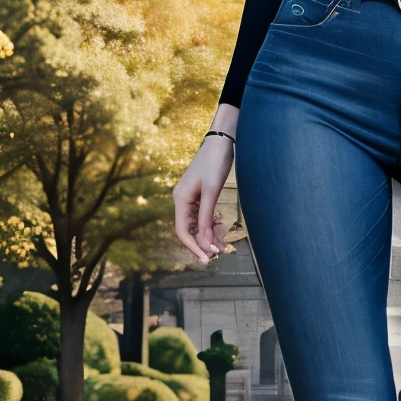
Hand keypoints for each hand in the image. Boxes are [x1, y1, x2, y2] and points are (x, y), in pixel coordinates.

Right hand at [173, 104, 238, 263]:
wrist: (221, 141)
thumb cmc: (215, 163)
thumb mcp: (211, 191)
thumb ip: (207, 216)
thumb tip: (205, 241)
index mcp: (180, 198)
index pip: (182, 231)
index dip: (193, 247)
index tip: (207, 258)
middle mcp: (181, 199)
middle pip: (187, 229)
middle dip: (199, 244)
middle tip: (215, 256)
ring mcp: (189, 196)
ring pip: (193, 223)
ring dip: (203, 236)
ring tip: (217, 248)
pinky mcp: (198, 193)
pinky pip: (199, 215)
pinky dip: (207, 226)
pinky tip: (215, 233)